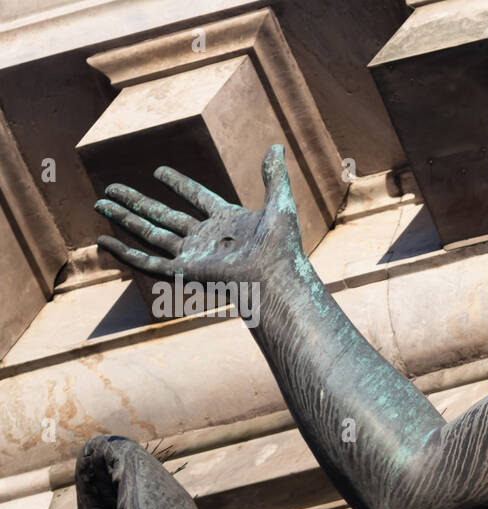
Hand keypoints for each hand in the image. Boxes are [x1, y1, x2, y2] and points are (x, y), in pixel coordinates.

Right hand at [94, 144, 302, 285]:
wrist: (277, 279)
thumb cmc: (283, 248)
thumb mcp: (280, 204)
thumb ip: (274, 176)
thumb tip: (277, 145)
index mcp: (228, 222)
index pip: (198, 198)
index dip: (179, 184)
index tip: (158, 171)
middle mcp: (207, 238)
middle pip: (164, 215)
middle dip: (137, 201)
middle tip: (112, 187)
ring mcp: (194, 255)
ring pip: (150, 233)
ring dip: (125, 218)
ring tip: (100, 203)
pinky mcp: (183, 271)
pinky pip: (147, 261)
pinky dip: (124, 252)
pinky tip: (103, 240)